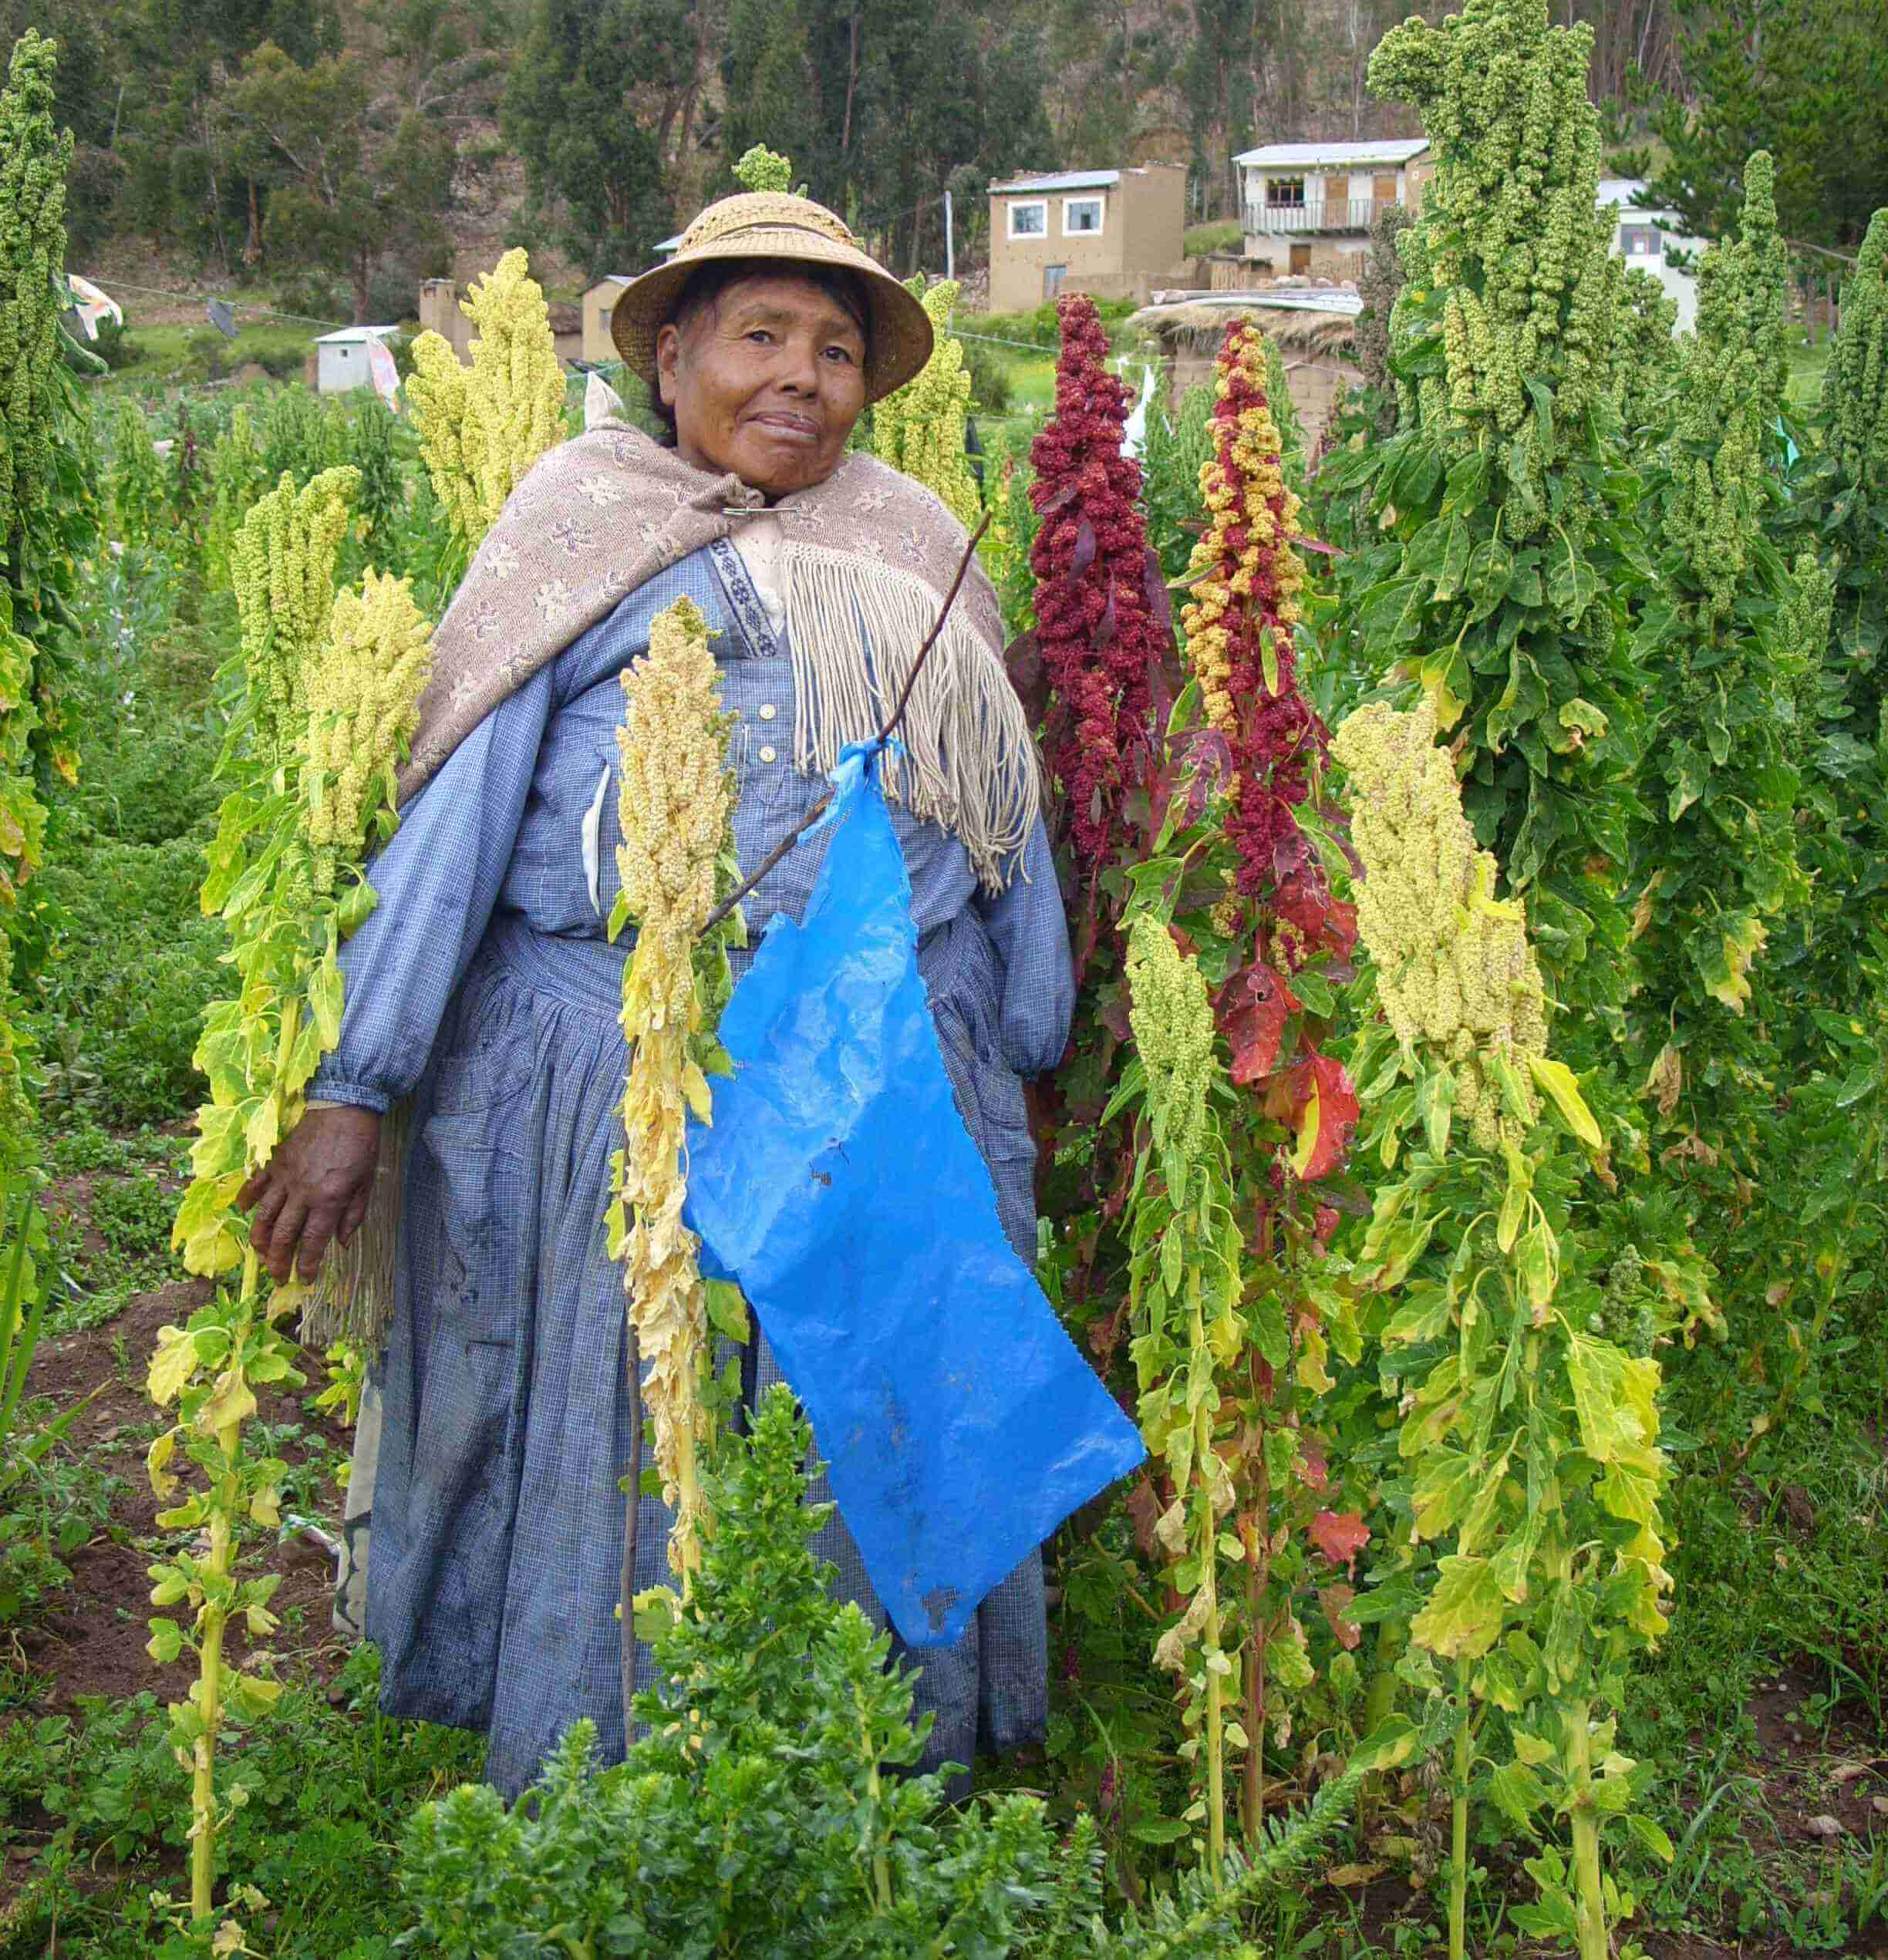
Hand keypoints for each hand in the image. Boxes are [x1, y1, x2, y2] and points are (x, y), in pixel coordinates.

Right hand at [239, 1105, 381, 1284]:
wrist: (344, 1108)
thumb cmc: (361, 1146)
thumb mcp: (366, 1183)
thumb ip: (353, 1215)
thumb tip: (341, 1244)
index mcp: (328, 1200)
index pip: (312, 1243)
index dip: (306, 1265)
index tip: (304, 1279)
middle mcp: (302, 1193)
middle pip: (282, 1236)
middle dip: (278, 1262)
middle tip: (277, 1277)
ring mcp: (284, 1178)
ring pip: (263, 1216)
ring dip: (259, 1240)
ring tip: (260, 1255)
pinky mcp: (274, 1163)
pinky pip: (254, 1186)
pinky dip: (246, 1201)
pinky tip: (243, 1213)